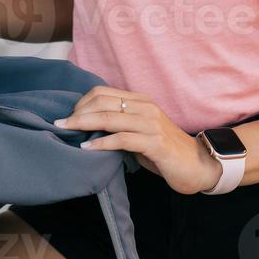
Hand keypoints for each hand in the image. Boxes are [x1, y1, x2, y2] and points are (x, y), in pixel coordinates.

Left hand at [53, 85, 223, 194]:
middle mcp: (145, 107)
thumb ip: (120, 125)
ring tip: (67, 132)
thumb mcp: (140, 132)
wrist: (197, 165)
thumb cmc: (164, 150)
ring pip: (109, 118)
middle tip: (60, 124)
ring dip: (84, 124)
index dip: (82, 103)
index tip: (68, 116)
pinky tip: (88, 148)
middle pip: (103, 102)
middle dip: (77, 112)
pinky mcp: (155, 142)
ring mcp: (151, 124)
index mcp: (140, 100)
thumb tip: (89, 128)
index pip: (103, 93)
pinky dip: (101, 143)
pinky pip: (122, 139)